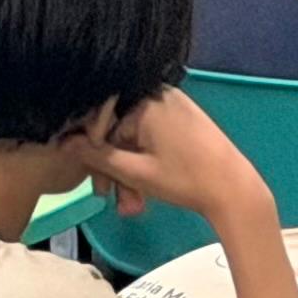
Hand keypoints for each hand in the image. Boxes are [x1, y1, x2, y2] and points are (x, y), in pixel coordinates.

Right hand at [70, 86, 269, 226]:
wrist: (236, 191)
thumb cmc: (184, 179)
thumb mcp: (134, 171)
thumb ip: (95, 156)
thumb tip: (61, 143)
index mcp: (143, 99)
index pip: (99, 118)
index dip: (89, 149)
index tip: (92, 179)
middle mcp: (156, 93)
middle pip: (116, 129)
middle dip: (112, 167)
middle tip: (110, 199)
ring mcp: (172, 103)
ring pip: (133, 135)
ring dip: (128, 169)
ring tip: (133, 205)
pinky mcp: (183, 116)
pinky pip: (150, 133)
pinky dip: (143, 158)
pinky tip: (144, 187)